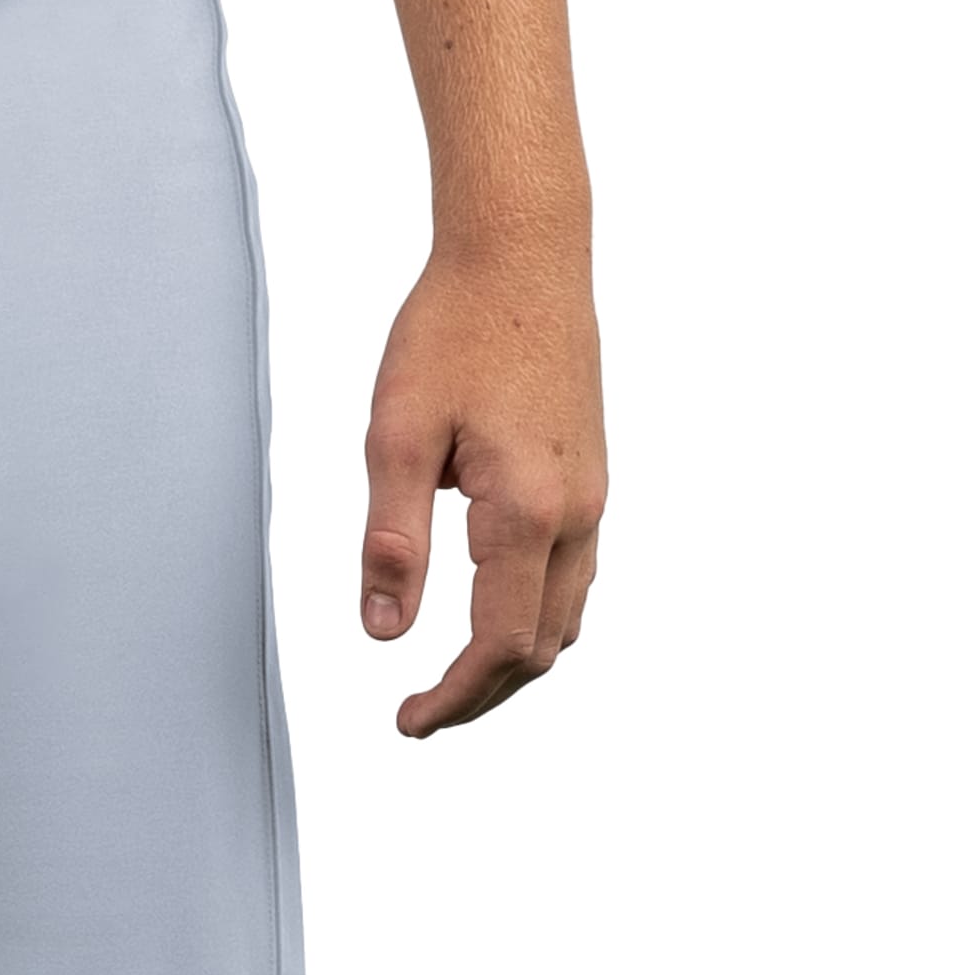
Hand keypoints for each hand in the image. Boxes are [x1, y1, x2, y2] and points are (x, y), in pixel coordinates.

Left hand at [360, 241, 605, 737]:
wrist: (524, 253)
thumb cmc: (454, 329)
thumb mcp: (396, 435)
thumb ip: (390, 541)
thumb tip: (382, 630)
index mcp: (527, 512)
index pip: (498, 644)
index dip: (453, 697)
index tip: (408, 722)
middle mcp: (576, 514)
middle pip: (541, 647)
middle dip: (482, 694)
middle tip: (420, 713)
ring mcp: (592, 497)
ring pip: (565, 617)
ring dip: (512, 662)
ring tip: (452, 680)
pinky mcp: (589, 478)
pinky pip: (573, 578)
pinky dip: (533, 619)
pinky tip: (490, 615)